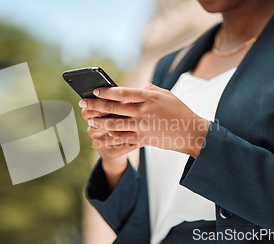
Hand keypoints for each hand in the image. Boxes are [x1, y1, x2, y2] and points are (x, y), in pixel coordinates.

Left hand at [80, 84, 209, 157]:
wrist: (191, 133)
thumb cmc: (178, 111)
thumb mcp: (165, 94)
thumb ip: (148, 89)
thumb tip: (133, 89)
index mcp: (148, 97)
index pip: (122, 93)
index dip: (106, 92)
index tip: (94, 90)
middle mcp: (143, 112)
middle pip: (114, 108)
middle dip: (95, 106)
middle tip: (82, 104)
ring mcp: (142, 127)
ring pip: (115, 125)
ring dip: (99, 122)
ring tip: (89, 120)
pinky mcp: (143, 139)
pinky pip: (122, 138)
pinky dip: (111, 136)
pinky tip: (102, 134)